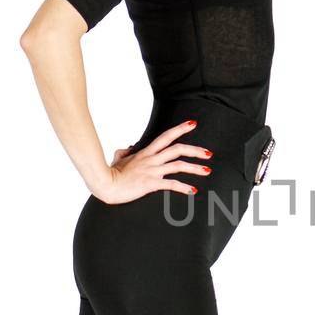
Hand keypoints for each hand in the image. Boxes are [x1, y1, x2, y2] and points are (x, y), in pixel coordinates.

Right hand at [92, 119, 212, 204]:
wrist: (104, 184)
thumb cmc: (110, 173)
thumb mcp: (118, 158)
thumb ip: (125, 152)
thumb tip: (128, 149)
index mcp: (146, 152)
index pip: (166, 136)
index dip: (180, 129)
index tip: (193, 124)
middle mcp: (151, 159)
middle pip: (178, 149)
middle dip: (196, 150)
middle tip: (209, 154)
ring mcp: (152, 171)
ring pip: (178, 165)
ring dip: (195, 168)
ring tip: (207, 171)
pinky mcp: (150, 183)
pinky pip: (171, 184)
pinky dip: (184, 187)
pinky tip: (193, 190)